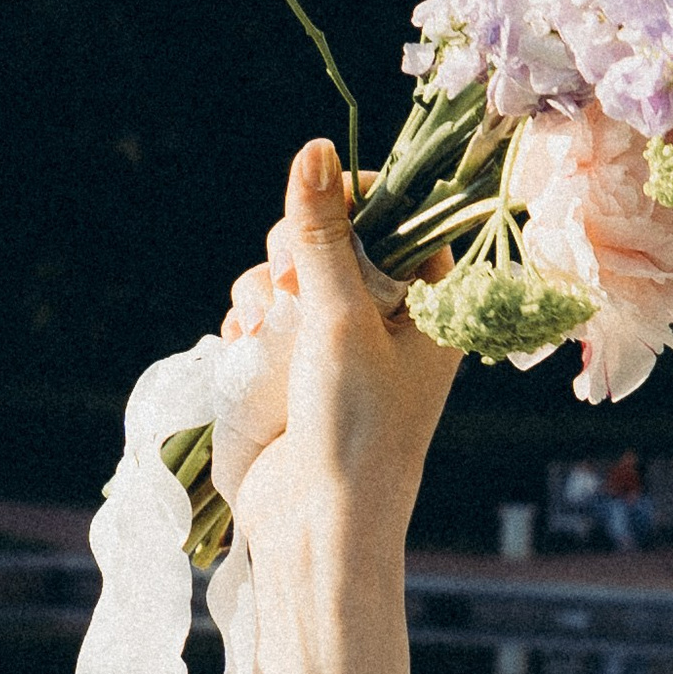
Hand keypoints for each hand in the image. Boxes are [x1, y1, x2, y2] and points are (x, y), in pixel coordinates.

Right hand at [216, 141, 456, 555]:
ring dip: (263, 290)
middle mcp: (388, 321)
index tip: (319, 216)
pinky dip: (248, 323)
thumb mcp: (340, 320)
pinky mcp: (294, 370)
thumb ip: (324, 236)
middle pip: (333, 240)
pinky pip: (264, 316)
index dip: (353, 206)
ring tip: (258, 328)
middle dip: (295, 252)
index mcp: (430, 306)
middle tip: (286, 286)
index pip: (398, 220)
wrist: (318, 525)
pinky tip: (242, 346)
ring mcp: (338, 346)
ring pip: (289, 276)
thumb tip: (314, 149)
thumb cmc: (354, 427)